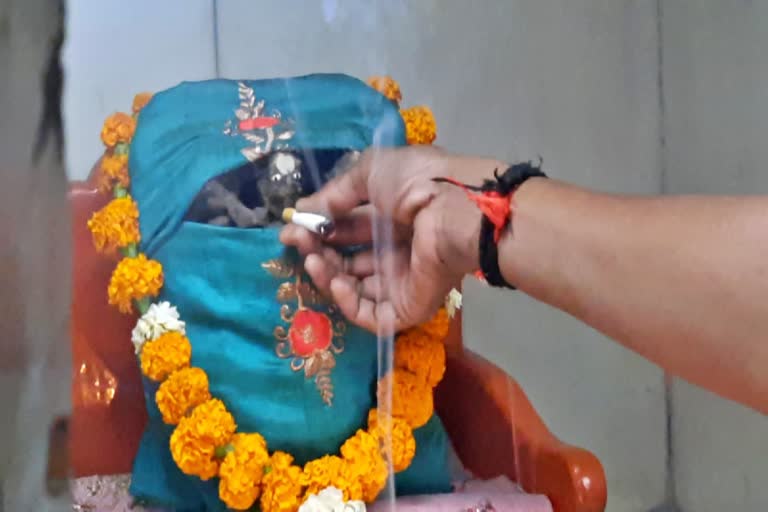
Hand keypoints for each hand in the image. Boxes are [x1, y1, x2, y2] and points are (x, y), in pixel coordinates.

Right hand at [280, 145, 504, 332]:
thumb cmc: (416, 182)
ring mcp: (403, 280)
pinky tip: (335, 282)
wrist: (453, 208)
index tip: (291, 228)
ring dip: (327, 274)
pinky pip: (372, 313)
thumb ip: (335, 194)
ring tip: (312, 259)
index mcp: (394, 216)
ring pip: (355, 288)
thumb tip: (303, 210)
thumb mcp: (370, 173)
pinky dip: (347, 302)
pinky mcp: (408, 306)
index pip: (349, 228)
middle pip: (348, 259)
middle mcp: (397, 248)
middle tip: (295, 242)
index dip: (319, 229)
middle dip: (318, 250)